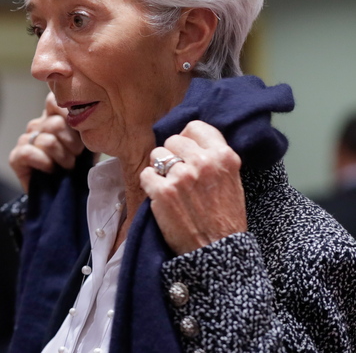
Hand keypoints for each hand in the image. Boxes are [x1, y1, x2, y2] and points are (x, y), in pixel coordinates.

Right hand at [8, 92, 86, 192]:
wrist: (68, 196)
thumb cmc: (82, 166)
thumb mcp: (89, 142)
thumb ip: (85, 125)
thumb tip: (88, 113)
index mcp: (54, 116)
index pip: (53, 100)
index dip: (68, 113)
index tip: (82, 130)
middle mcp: (38, 125)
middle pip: (56, 125)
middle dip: (73, 144)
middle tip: (78, 155)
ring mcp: (25, 140)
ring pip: (46, 141)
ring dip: (62, 157)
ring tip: (69, 166)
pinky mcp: (16, 158)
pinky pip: (27, 153)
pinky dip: (43, 163)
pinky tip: (51, 170)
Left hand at [139, 120, 247, 255]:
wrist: (218, 252)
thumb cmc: (225, 218)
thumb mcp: (232, 180)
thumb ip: (213, 158)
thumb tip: (191, 141)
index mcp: (224, 156)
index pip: (195, 127)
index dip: (187, 138)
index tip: (186, 150)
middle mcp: (202, 162)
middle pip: (172, 140)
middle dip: (172, 155)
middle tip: (178, 174)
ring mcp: (181, 176)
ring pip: (156, 155)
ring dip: (159, 168)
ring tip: (171, 185)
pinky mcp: (162, 192)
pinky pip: (145, 174)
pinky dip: (149, 185)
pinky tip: (161, 196)